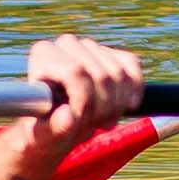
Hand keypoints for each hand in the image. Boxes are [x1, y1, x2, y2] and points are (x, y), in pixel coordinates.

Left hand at [16, 34, 145, 141]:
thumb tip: (68, 116)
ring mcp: (91, 46)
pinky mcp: (112, 52)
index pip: (75, 71)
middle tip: (94, 125)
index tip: (81, 121)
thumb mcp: (44, 136)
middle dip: (103, 107)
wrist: (58, 125)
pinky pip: (132, 65)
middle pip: (101, 75)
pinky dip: (135, 90)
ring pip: (119, 74)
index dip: (84, 101)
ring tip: (103, 120)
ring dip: (117, 105)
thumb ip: (54, 128)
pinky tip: (127, 106)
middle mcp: (66, 44)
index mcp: (43, 54)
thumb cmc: (45, 130)